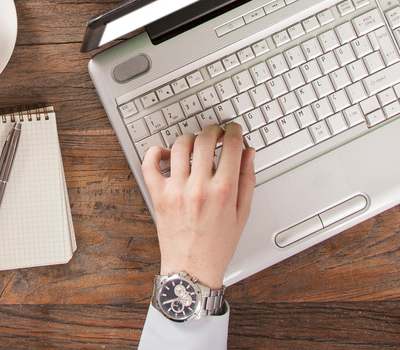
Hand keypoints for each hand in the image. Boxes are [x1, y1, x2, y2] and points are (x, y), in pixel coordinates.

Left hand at [141, 123, 256, 288]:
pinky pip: (150, 164)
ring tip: (195, 144)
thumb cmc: (217, 246)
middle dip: (213, 130)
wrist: (192, 269)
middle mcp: (199, 188)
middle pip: (205, 140)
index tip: (233, 130)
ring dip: (190, 138)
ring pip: (180, 146)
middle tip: (216, 133)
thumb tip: (248, 153)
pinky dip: (156, 152)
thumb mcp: (242, 214)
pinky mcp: (158, 195)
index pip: (231, 145)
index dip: (234, 131)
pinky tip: (167, 153)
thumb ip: (247, 180)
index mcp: (223, 191)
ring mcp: (176, 190)